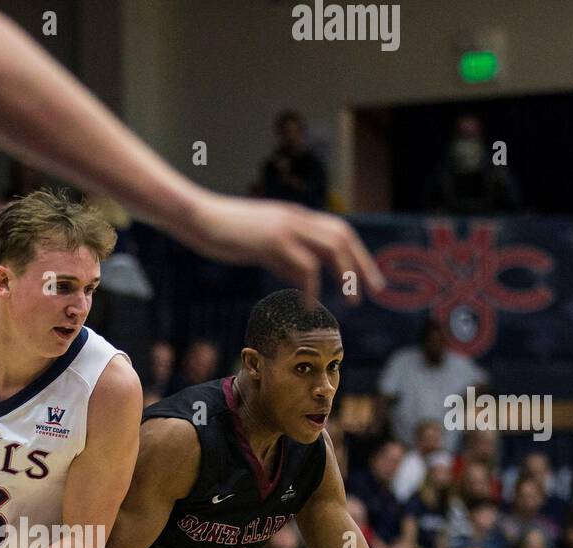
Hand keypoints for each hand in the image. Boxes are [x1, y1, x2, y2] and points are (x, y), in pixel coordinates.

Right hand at [180, 192, 384, 301]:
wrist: (198, 216)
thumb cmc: (222, 233)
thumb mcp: (259, 246)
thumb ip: (283, 258)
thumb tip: (303, 279)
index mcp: (295, 217)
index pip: (338, 231)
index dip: (357, 254)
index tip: (367, 278)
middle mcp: (296, 218)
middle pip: (343, 237)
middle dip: (362, 264)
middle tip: (374, 291)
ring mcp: (286, 227)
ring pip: (332, 247)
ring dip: (346, 274)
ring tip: (351, 299)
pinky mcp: (273, 240)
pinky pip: (304, 265)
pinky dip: (311, 287)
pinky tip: (309, 304)